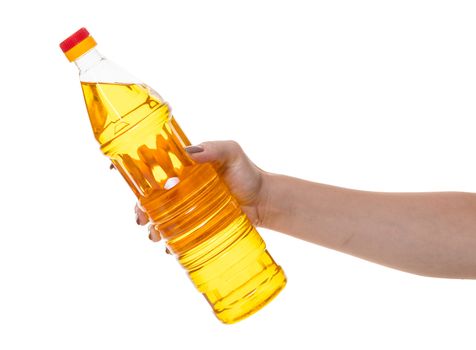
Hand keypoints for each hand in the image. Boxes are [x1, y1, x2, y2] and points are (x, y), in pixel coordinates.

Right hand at [135, 140, 267, 241]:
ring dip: (150, 227)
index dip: (132, 167)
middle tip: (140, 217)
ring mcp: (187, 207)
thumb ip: (214, 149)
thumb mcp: (232, 153)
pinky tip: (169, 248)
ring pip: (159, 217)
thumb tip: (190, 154)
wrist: (263, 200)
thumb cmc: (247, 172)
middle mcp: (181, 186)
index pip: (153, 164)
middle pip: (150, 195)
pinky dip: (169, 242)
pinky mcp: (196, 225)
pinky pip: (176, 234)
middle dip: (139, 206)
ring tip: (153, 235)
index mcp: (184, 166)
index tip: (114, 169)